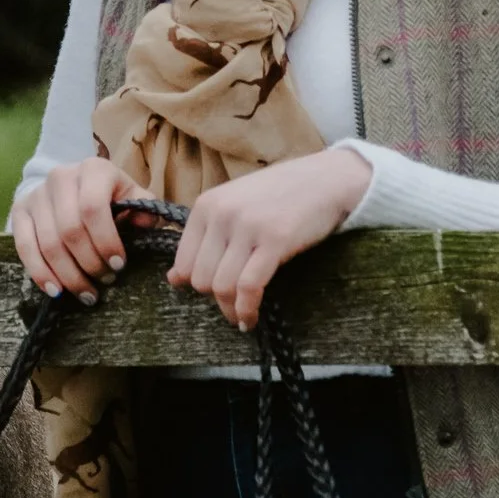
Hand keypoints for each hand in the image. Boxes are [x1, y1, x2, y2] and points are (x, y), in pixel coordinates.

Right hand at [11, 158, 155, 304]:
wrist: (72, 185)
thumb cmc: (109, 196)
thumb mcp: (131, 196)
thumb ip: (144, 207)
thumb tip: (144, 222)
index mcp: (93, 170)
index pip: (93, 208)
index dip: (105, 241)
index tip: (118, 265)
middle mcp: (61, 177)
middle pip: (70, 230)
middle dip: (89, 263)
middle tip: (105, 281)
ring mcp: (37, 194)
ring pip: (48, 244)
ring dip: (69, 275)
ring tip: (87, 293)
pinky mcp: (20, 211)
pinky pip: (25, 247)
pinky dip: (40, 273)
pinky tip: (55, 290)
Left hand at [167, 147, 371, 331]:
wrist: (325, 180)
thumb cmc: (279, 196)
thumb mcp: (234, 208)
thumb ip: (205, 239)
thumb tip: (173, 280)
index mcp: (206, 205)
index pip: (183, 261)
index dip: (195, 284)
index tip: (212, 294)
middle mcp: (222, 213)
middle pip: (201, 278)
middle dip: (215, 299)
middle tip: (232, 304)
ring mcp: (247, 226)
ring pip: (222, 286)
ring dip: (230, 310)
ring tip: (241, 316)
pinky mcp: (274, 240)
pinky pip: (248, 287)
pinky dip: (247, 309)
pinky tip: (251, 317)